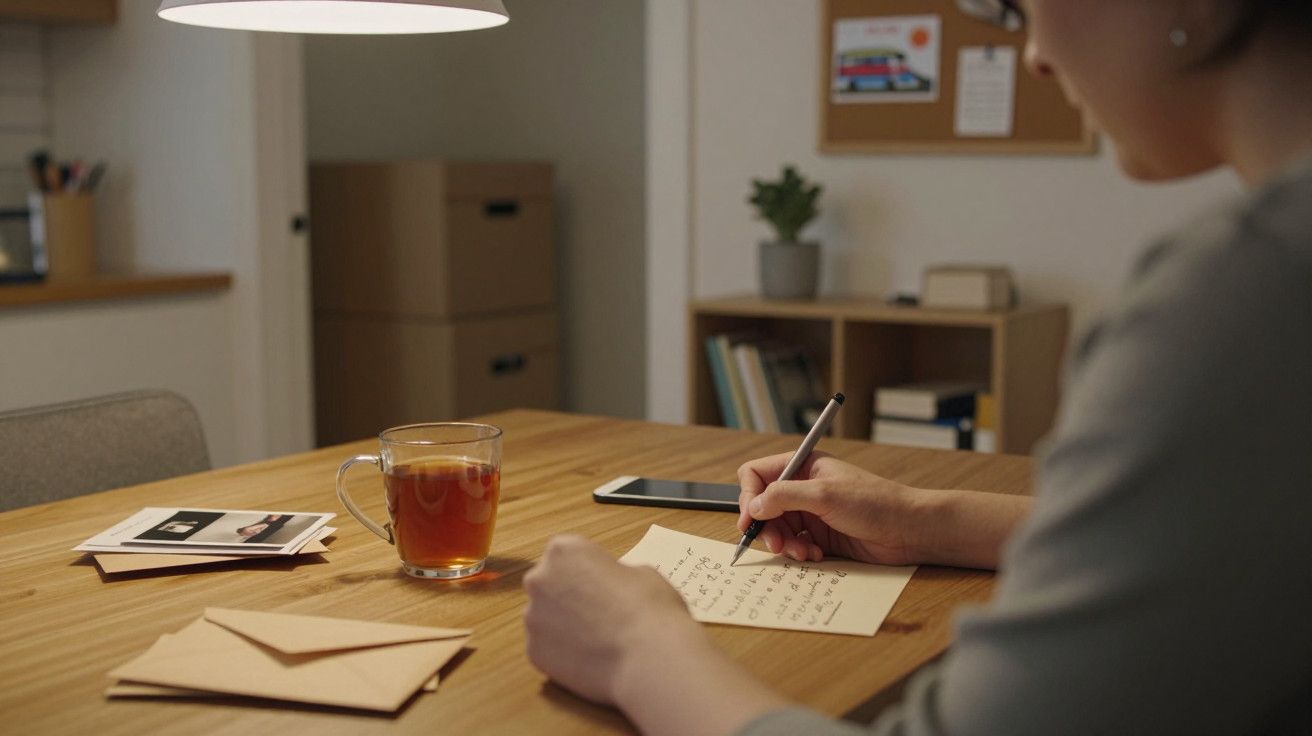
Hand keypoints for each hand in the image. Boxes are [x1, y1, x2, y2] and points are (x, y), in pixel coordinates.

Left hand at [524, 535, 788, 734]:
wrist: (654, 659)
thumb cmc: (659, 610)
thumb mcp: (648, 573)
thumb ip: (623, 571)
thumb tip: (621, 579)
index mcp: (568, 548)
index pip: (570, 553)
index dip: (592, 573)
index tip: (607, 588)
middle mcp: (542, 578)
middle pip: (553, 584)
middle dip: (574, 598)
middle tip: (606, 616)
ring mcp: (534, 617)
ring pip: (549, 618)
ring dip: (569, 626)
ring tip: (606, 642)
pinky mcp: (536, 653)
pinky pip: (549, 648)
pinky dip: (567, 654)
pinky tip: (597, 660)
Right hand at [737, 451, 923, 564]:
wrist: (908, 530)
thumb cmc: (875, 503)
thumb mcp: (824, 494)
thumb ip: (783, 497)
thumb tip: (752, 507)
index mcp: (802, 466)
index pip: (756, 474)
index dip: (748, 496)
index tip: (750, 520)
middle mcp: (803, 487)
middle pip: (763, 506)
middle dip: (767, 527)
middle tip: (777, 545)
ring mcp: (811, 512)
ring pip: (777, 529)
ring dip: (785, 544)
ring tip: (803, 553)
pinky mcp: (821, 535)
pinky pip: (795, 544)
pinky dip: (799, 552)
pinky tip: (816, 555)